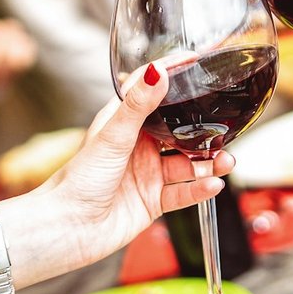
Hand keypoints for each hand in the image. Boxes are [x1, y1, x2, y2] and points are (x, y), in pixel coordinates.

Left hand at [1, 66, 232, 284]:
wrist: (67, 230)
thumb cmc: (77, 181)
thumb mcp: (112, 136)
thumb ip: (138, 105)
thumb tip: (158, 71)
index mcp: (125, 124)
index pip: (154, 93)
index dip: (175, 78)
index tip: (198, 63)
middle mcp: (140, 147)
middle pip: (180, 132)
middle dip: (204, 130)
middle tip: (225, 127)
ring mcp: (148, 175)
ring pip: (188, 164)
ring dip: (209, 162)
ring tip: (226, 160)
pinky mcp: (154, 201)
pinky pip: (184, 192)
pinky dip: (201, 188)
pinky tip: (213, 184)